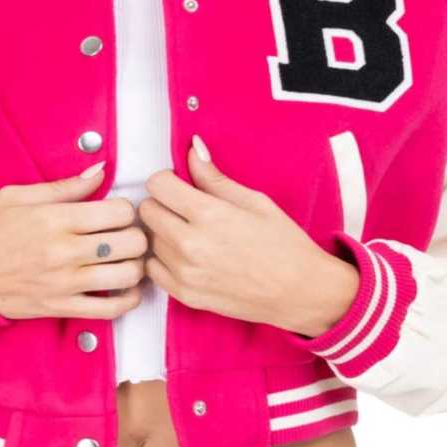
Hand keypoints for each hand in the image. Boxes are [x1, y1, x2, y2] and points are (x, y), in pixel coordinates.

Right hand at [0, 163, 147, 320]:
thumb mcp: (19, 196)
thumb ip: (65, 187)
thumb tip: (100, 173)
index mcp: (55, 219)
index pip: (119, 212)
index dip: (126, 209)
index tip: (117, 212)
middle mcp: (64, 252)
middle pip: (131, 243)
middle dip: (136, 235)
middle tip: (127, 234)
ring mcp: (65, 284)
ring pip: (127, 276)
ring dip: (135, 265)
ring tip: (128, 258)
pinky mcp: (62, 308)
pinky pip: (110, 310)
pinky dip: (127, 299)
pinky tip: (126, 288)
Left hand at [139, 136, 359, 336]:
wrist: (300, 292)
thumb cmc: (284, 245)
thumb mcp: (254, 201)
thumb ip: (215, 178)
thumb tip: (193, 150)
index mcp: (209, 215)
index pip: (157, 185)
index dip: (168, 181)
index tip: (180, 186)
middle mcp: (190, 245)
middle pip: (147, 211)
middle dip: (163, 205)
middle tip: (185, 210)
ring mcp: (185, 273)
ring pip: (150, 240)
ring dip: (164, 234)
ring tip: (193, 236)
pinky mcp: (185, 296)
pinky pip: (153, 270)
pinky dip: (164, 261)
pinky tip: (187, 258)